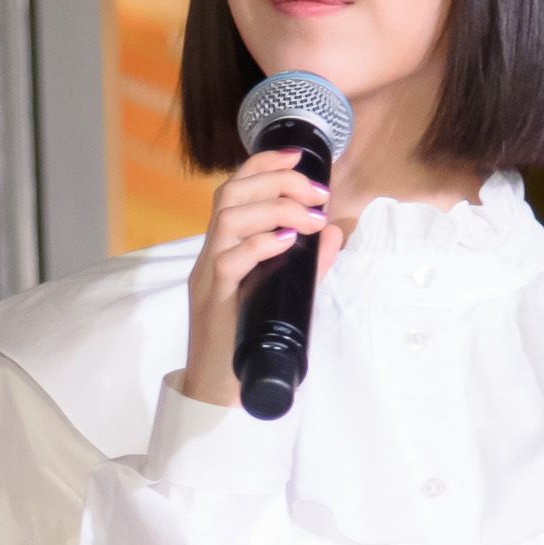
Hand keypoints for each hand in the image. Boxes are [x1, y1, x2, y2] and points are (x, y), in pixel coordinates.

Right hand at [182, 149, 344, 407]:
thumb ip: (308, 265)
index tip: (298, 155)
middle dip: (277, 182)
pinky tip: (287, 241)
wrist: (219, 389)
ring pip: (228, 219)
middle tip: (317, 192)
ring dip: (276, 209)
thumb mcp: (284, 295)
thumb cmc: (248, 340)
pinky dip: (261, 243)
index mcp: (224, 247)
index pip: (235, 189)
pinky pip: (229, 260)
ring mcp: (208, 276)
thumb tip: (334, 233)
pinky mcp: (213, 299)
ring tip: (310, 218)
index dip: (263, 164)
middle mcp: (211, 254)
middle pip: (230, 195)